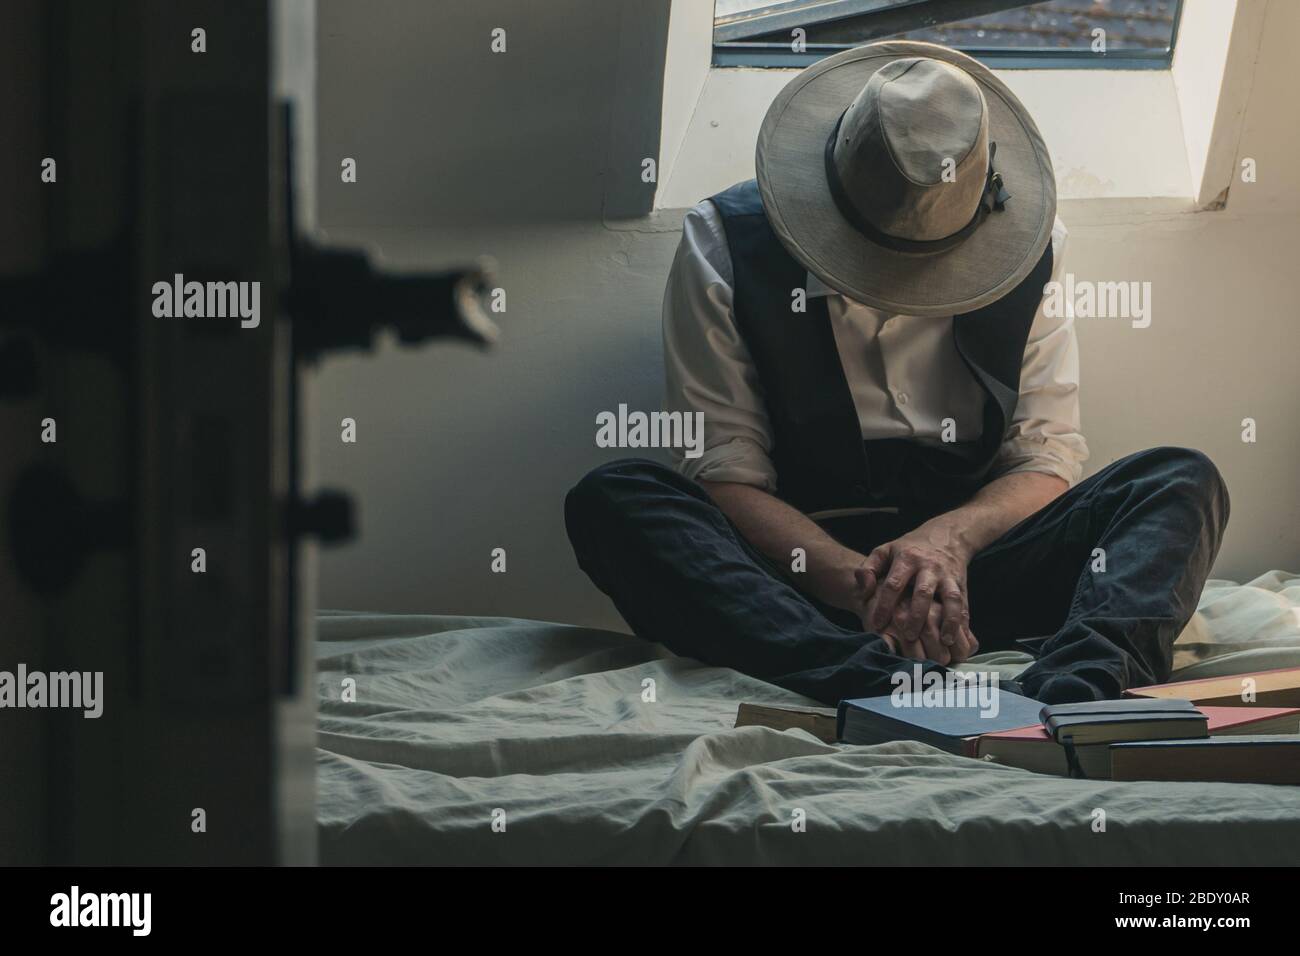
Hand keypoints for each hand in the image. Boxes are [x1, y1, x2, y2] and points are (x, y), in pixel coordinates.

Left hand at [856, 522, 979, 663]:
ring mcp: (948, 576)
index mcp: (907, 558)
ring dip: (948, 620)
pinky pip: (963, 605)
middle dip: (916, 616)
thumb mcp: (885, 551)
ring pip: (951, 598)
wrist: (945, 536)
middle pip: (923, 592)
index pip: (894, 584)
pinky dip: (961, 622)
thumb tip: (863, 592)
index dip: (884, 605)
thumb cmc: (908, 549)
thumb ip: (868, 569)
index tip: (877, 624)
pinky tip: (955, 639)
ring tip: (943, 642)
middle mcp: (929, 567)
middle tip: (909, 637)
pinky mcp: (961, 585)